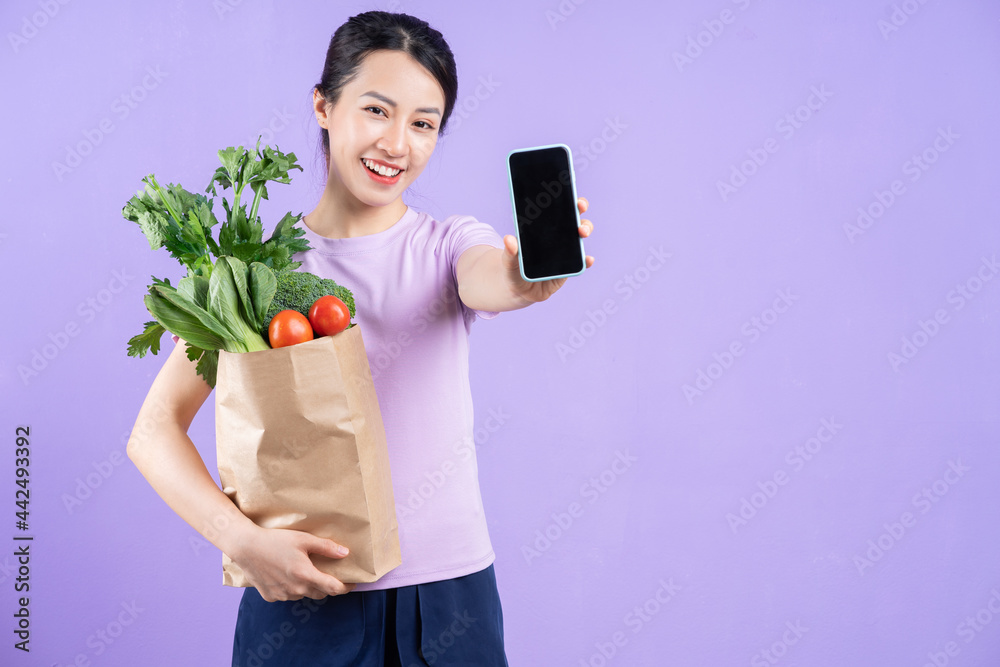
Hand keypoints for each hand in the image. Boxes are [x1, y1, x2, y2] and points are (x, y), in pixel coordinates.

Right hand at [229, 525, 355, 601]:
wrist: (246, 547)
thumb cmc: (276, 540)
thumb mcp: (303, 539)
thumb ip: (326, 547)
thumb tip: (345, 553)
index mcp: (305, 575)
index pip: (333, 588)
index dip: (345, 587)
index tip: (352, 584)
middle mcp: (295, 589)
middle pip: (319, 593)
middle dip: (327, 586)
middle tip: (328, 574)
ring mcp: (282, 595)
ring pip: (303, 595)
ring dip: (308, 587)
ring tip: (304, 571)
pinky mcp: (270, 597)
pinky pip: (287, 596)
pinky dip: (291, 588)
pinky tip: (286, 575)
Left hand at [501, 196, 594, 303]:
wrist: (519, 290)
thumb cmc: (514, 269)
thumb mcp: (509, 261)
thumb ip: (509, 252)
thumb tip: (509, 239)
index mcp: (543, 230)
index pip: (558, 211)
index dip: (567, 202)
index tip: (572, 196)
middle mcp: (558, 238)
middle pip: (574, 221)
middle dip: (580, 213)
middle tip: (579, 210)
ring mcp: (566, 253)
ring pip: (580, 238)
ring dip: (585, 230)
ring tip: (582, 232)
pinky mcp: (569, 269)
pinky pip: (581, 263)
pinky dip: (587, 260)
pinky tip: (589, 259)